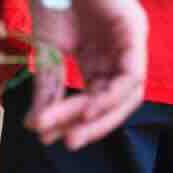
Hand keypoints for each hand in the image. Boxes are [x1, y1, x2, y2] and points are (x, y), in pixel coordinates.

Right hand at [27, 0, 147, 149]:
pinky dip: (110, 96)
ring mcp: (130, 40)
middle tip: (67, 143)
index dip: (76, 120)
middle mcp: (120, 51)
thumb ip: (47, 86)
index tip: (49, 137)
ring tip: (72, 128)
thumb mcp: (45, 50)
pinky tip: (88, 109)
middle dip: (91, 125)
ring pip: (126, 93)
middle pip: (114, 101)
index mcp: (100, 56)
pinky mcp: (134, 29)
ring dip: (99, 115)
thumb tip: (38, 127)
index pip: (96, 98)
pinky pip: (130, 75)